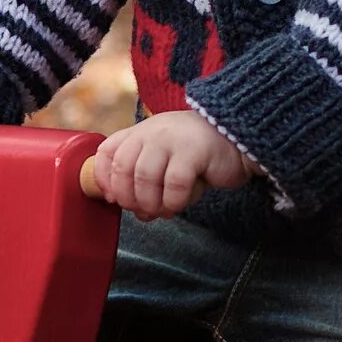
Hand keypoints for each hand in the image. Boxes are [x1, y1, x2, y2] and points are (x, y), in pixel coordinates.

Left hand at [89, 110, 250, 219]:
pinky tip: (180, 203)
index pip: (106, 152)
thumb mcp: (164, 161)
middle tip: (144, 210)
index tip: (115, 200)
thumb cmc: (197, 157)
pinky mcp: (194, 150)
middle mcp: (151, 131)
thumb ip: (144, 180)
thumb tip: (131, 209)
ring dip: (151, 203)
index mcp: (140, 132)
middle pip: (122, 168)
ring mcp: (172, 138)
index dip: (104, 181)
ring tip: (164, 210)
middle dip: (129, 198)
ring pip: (144, 178)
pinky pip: (174, 184)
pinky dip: (174, 201)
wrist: (237, 140)